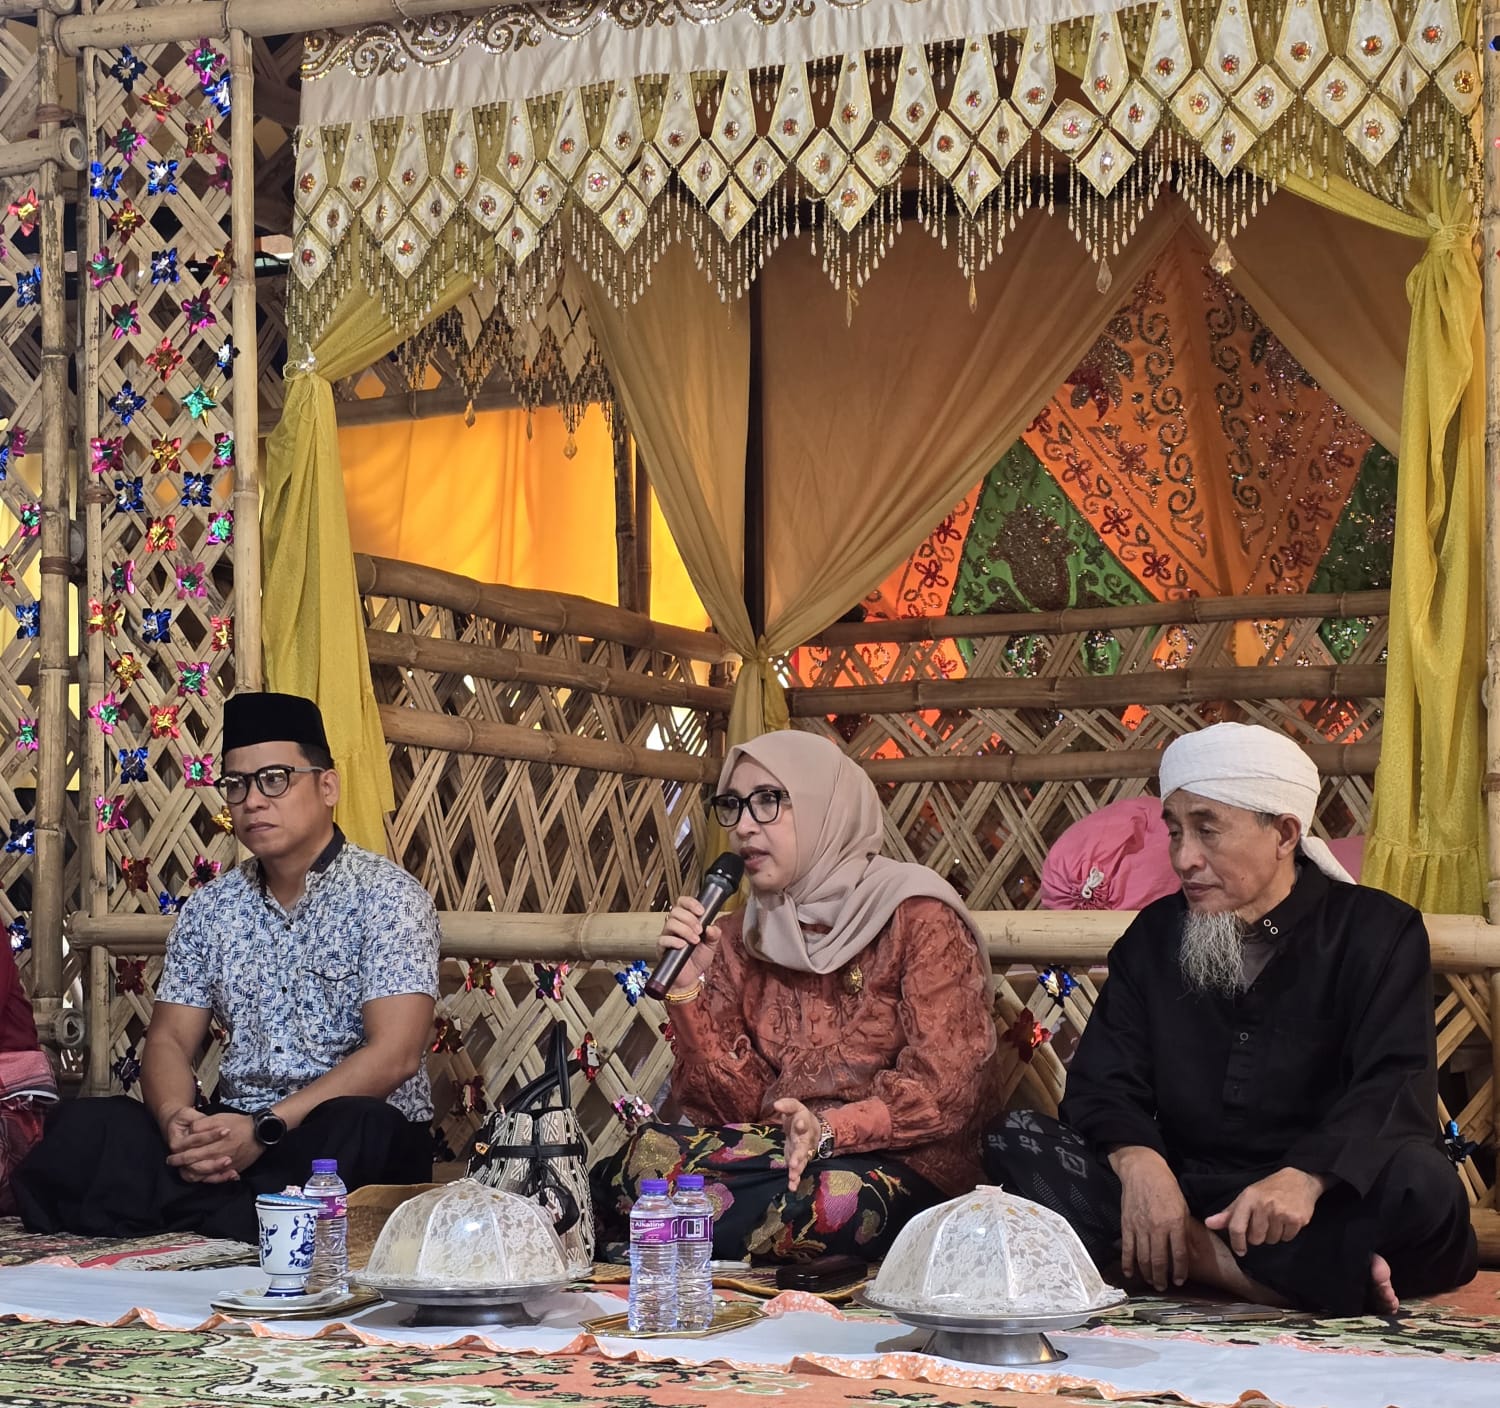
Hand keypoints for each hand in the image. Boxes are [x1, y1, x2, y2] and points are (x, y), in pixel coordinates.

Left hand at [164, 1110, 261, 1182]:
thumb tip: (189, 1130)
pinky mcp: (233, 1170)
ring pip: (204, 1176)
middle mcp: (219, 1158)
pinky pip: (218, 1179)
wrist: (261, 1131)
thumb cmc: (239, 1123)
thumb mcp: (219, 1118)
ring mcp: (227, 1166)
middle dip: (182, 1166)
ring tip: (185, 1170)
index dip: (178, 1157)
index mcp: (214, 1145)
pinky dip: (209, 1179)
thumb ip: (202, 1124)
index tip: (170, 1157)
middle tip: (173, 1164)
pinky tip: (202, 1176)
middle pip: (195, 1167)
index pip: (190, 1155)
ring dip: (192, 1174)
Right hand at [657, 894, 724, 991]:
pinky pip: (663, 939)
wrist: (690, 978)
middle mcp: (674, 926)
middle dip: (690, 919)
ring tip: (694, 940)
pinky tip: (683, 946)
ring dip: (685, 930)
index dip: (691, 903)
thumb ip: (714, 935)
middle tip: (699, 931)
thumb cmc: (698, 959)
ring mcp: (667, 936)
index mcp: (685, 920)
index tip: (701, 911)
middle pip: (676, 911)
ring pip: (670, 923)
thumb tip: (712, 926)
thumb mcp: (711, 946)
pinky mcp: (661, 948)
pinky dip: (674, 941)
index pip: (682, 902)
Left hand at [773, 1098, 820, 1191]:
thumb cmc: (799, 1116)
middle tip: (794, 1163)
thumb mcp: (794, 1107)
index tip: (799, 1124)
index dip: (801, 1124)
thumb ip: (787, 1105)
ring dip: (797, 1169)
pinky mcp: (798, 1161)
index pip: (803, 1123)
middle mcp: (805, 1139)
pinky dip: (795, 1179)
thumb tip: (776, 1104)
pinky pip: (798, 1170)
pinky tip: (792, 1187)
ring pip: (801, 1161)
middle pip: (803, 1148)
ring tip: (793, 1176)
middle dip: (799, 1155)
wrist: (810, 1128)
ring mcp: (803, 1152)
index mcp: (804, 1124)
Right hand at [1109, 1146, 1191, 1292]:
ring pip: (1143, 1258)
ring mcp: (1140, 1227)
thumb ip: (1187, 1231)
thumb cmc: (1166, 1187)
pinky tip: (1130, 1273)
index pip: (1178, 1254)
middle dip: (1161, 1277)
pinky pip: (1127, 1248)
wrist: (1142, 1171)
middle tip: (1163, 1288)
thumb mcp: (1183, 1207)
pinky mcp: (1127, 1224)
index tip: (1179, 1281)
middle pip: (1159, 1260)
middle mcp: (1157, 1227)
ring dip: (1147, 1274)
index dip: (1179, 1271)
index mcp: (1175, 1223)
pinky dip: (1127, 1262)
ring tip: (1151, 1283)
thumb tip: (1194, 1253)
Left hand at [1204, 1167, 1328, 1256]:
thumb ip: (1228, 1213)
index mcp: (1248, 1199)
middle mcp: (1264, 1205)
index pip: (1237, 1227)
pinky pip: (1287, 1238)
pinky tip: (1287, 1220)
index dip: (1237, 1242)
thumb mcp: (1246, 1197)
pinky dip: (1286, 1233)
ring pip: (1272, 1240)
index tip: (1240, 1250)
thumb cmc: (1268, 1190)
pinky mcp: (1297, 1219)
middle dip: (1258, 1236)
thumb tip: (1208, 1223)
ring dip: (1273, 1234)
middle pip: (1256, 1239)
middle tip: (1263, 1223)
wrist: (1298, 1180)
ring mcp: (1281, 1212)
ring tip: (1276, 1219)